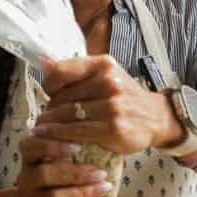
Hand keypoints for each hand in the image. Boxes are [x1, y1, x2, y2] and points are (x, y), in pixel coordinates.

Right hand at [7, 135, 113, 196]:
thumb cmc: (46, 183)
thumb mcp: (50, 165)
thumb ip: (76, 155)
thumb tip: (118, 154)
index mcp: (29, 161)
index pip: (30, 147)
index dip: (50, 145)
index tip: (77, 146)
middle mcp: (26, 181)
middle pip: (45, 174)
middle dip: (76, 172)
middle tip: (101, 172)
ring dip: (82, 192)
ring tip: (105, 187)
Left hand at [33, 55, 182, 153]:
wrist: (156, 117)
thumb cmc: (124, 96)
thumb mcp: (105, 74)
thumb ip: (76, 71)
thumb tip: (42, 59)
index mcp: (103, 65)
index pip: (61, 71)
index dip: (49, 85)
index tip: (49, 94)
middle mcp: (108, 82)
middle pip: (62, 97)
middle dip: (49, 109)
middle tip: (43, 118)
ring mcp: (112, 106)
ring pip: (67, 115)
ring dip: (49, 124)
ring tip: (41, 129)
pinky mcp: (112, 128)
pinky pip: (76, 131)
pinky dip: (60, 135)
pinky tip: (51, 137)